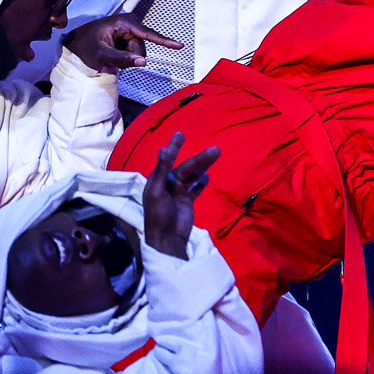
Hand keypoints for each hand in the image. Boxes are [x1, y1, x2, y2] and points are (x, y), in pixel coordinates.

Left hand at [63, 13, 180, 73]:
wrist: (74, 44)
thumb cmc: (84, 47)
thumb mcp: (100, 55)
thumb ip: (121, 59)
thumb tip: (143, 62)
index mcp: (123, 22)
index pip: (147, 34)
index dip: (164, 41)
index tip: (180, 45)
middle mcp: (128, 23)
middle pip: (141, 46)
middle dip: (130, 56)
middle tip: (111, 59)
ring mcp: (128, 29)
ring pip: (138, 50)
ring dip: (126, 57)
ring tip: (109, 55)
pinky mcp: (127, 35)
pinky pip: (133, 50)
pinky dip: (125, 55)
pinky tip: (112, 53)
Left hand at [142, 132, 221, 257]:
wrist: (167, 239)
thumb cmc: (158, 215)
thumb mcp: (157, 191)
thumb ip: (162, 170)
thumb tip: (164, 149)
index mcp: (158, 180)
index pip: (167, 160)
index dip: (173, 147)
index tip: (180, 134)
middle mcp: (168, 184)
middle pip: (186, 168)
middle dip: (199, 159)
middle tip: (215, 150)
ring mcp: (178, 193)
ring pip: (193, 176)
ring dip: (203, 166)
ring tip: (216, 156)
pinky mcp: (187, 201)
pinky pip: (195, 188)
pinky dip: (201, 182)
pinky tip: (207, 176)